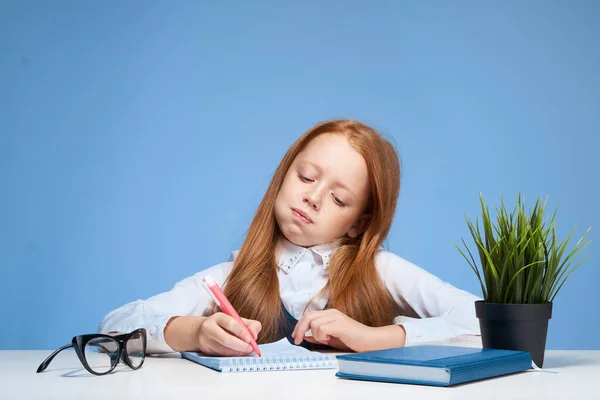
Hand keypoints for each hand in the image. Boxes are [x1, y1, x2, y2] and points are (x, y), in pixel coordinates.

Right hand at [195, 312, 261, 355]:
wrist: (201, 331)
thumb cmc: (224, 326)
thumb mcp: (236, 320)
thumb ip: (250, 325)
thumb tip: (254, 336)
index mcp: (218, 317)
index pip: (230, 323)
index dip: (242, 332)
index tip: (251, 339)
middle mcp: (209, 328)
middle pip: (225, 339)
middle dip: (240, 345)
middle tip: (250, 348)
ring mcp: (205, 340)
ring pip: (223, 350)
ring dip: (237, 352)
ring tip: (246, 351)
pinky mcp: (206, 351)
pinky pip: (221, 355)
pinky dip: (232, 356)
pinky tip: (239, 354)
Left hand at [291, 309, 405, 352]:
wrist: (369, 341)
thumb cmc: (352, 340)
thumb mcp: (331, 338)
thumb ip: (318, 336)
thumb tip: (305, 337)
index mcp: (330, 313)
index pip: (308, 315)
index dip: (299, 326)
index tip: (295, 337)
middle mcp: (332, 312)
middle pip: (308, 316)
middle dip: (300, 329)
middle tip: (297, 340)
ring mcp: (336, 317)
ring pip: (314, 324)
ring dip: (316, 336)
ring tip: (326, 340)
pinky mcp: (339, 324)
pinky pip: (321, 328)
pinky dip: (321, 336)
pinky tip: (330, 339)